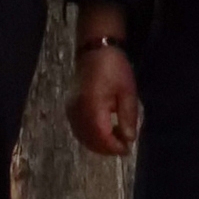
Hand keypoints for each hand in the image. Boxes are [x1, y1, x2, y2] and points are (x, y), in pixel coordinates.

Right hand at [70, 41, 142, 157]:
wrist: (95, 49)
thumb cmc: (115, 67)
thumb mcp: (127, 91)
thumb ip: (128, 117)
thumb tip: (129, 140)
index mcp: (93, 106)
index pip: (101, 136)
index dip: (114, 147)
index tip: (127, 150)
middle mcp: (78, 110)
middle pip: (90, 140)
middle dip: (107, 148)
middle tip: (123, 146)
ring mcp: (71, 109)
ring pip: (82, 136)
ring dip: (98, 143)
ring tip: (116, 139)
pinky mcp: (70, 107)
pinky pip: (78, 129)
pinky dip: (90, 136)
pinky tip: (104, 132)